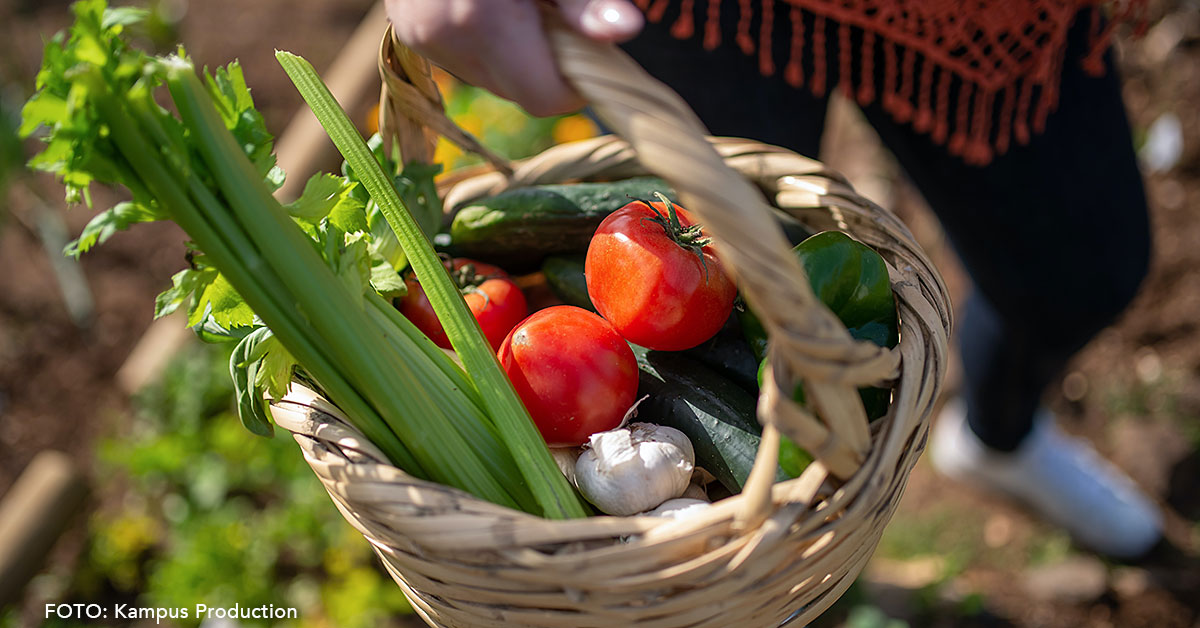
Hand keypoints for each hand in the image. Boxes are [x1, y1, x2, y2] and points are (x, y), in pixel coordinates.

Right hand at [385, 0, 642, 116]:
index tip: (591, 53)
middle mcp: (443, 36)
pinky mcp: (407, 30)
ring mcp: (419, 36)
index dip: (575, 84)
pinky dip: (485, 42)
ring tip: (517, 5)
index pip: (543, 96)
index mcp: (481, 18)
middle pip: (518, 90)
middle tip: (555, 14)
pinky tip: (490, 4)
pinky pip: (463, 58)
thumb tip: (624, 30)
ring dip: (515, 54)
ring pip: (491, 78)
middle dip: (546, 63)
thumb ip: (585, 0)